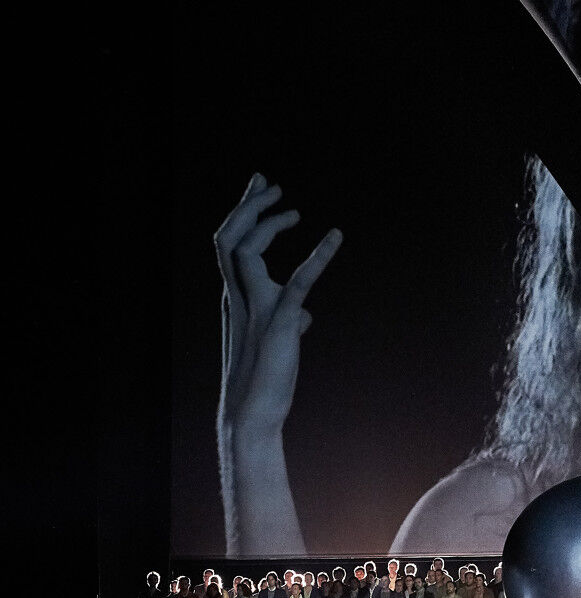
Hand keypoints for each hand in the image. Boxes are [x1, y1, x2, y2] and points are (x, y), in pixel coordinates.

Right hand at [216, 174, 341, 430]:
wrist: (253, 413)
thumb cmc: (266, 378)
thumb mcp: (277, 341)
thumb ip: (288, 319)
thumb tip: (304, 315)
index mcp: (236, 297)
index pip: (230, 243)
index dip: (245, 211)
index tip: (262, 187)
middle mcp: (238, 297)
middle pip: (228, 237)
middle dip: (248, 206)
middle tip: (270, 184)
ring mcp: (256, 308)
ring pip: (244, 251)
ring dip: (268, 224)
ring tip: (294, 212)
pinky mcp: (280, 322)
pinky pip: (297, 282)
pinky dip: (318, 257)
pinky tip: (336, 237)